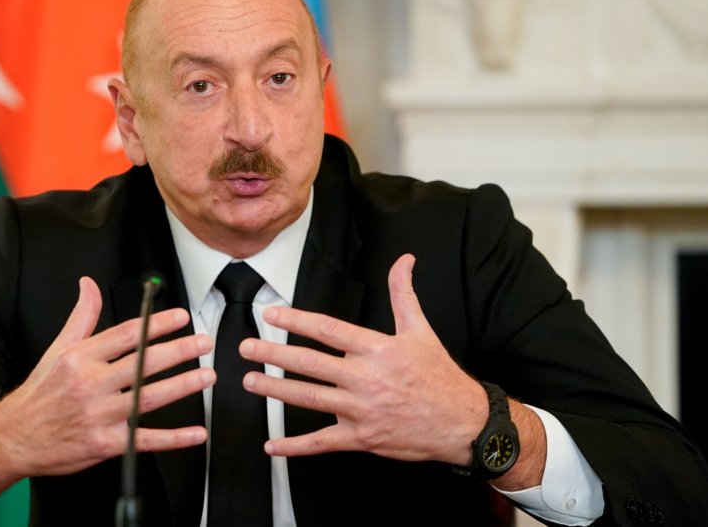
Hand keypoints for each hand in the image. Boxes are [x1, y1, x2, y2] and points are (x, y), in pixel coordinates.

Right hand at [0, 276, 214, 506]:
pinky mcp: (105, 444)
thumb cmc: (41, 392)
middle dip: (178, 351)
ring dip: (182, 386)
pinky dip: (173, 438)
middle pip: (142, 363)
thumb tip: (88, 283)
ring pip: (149, 398)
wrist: (14, 437)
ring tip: (207, 376)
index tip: (180, 318)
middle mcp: (91, 385)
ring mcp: (99, 416)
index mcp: (81, 358)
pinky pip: (145, 440)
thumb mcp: (58, 349)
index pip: (126, 335)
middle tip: (203, 342)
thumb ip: (81, 316)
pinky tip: (196, 433)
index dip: (156, 324)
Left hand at [239, 254, 483, 464]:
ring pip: (309, 399)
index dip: (296, 321)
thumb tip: (404, 260)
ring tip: (250, 381)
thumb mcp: (421, 330)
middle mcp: (365, 379)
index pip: (328, 330)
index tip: (270, 315)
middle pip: (310, 364)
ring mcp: (361, 411)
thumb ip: (404, 294)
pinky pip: (322, 443)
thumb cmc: (439, 376)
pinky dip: (295, 447)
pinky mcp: (362, 438)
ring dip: (275, 390)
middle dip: (273, 355)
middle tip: (245, 348)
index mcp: (376, 349)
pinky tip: (272, 445)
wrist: (462, 423)